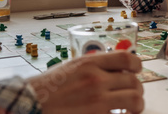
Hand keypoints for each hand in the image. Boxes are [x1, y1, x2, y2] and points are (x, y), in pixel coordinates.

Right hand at [28, 50, 143, 113]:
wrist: (29, 105)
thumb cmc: (48, 88)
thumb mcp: (72, 67)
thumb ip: (96, 66)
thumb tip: (118, 69)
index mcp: (91, 63)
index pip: (128, 59)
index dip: (137, 65)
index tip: (136, 71)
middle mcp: (96, 80)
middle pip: (134, 82)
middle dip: (137, 89)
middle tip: (133, 94)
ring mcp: (97, 101)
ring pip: (134, 100)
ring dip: (137, 104)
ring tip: (132, 109)